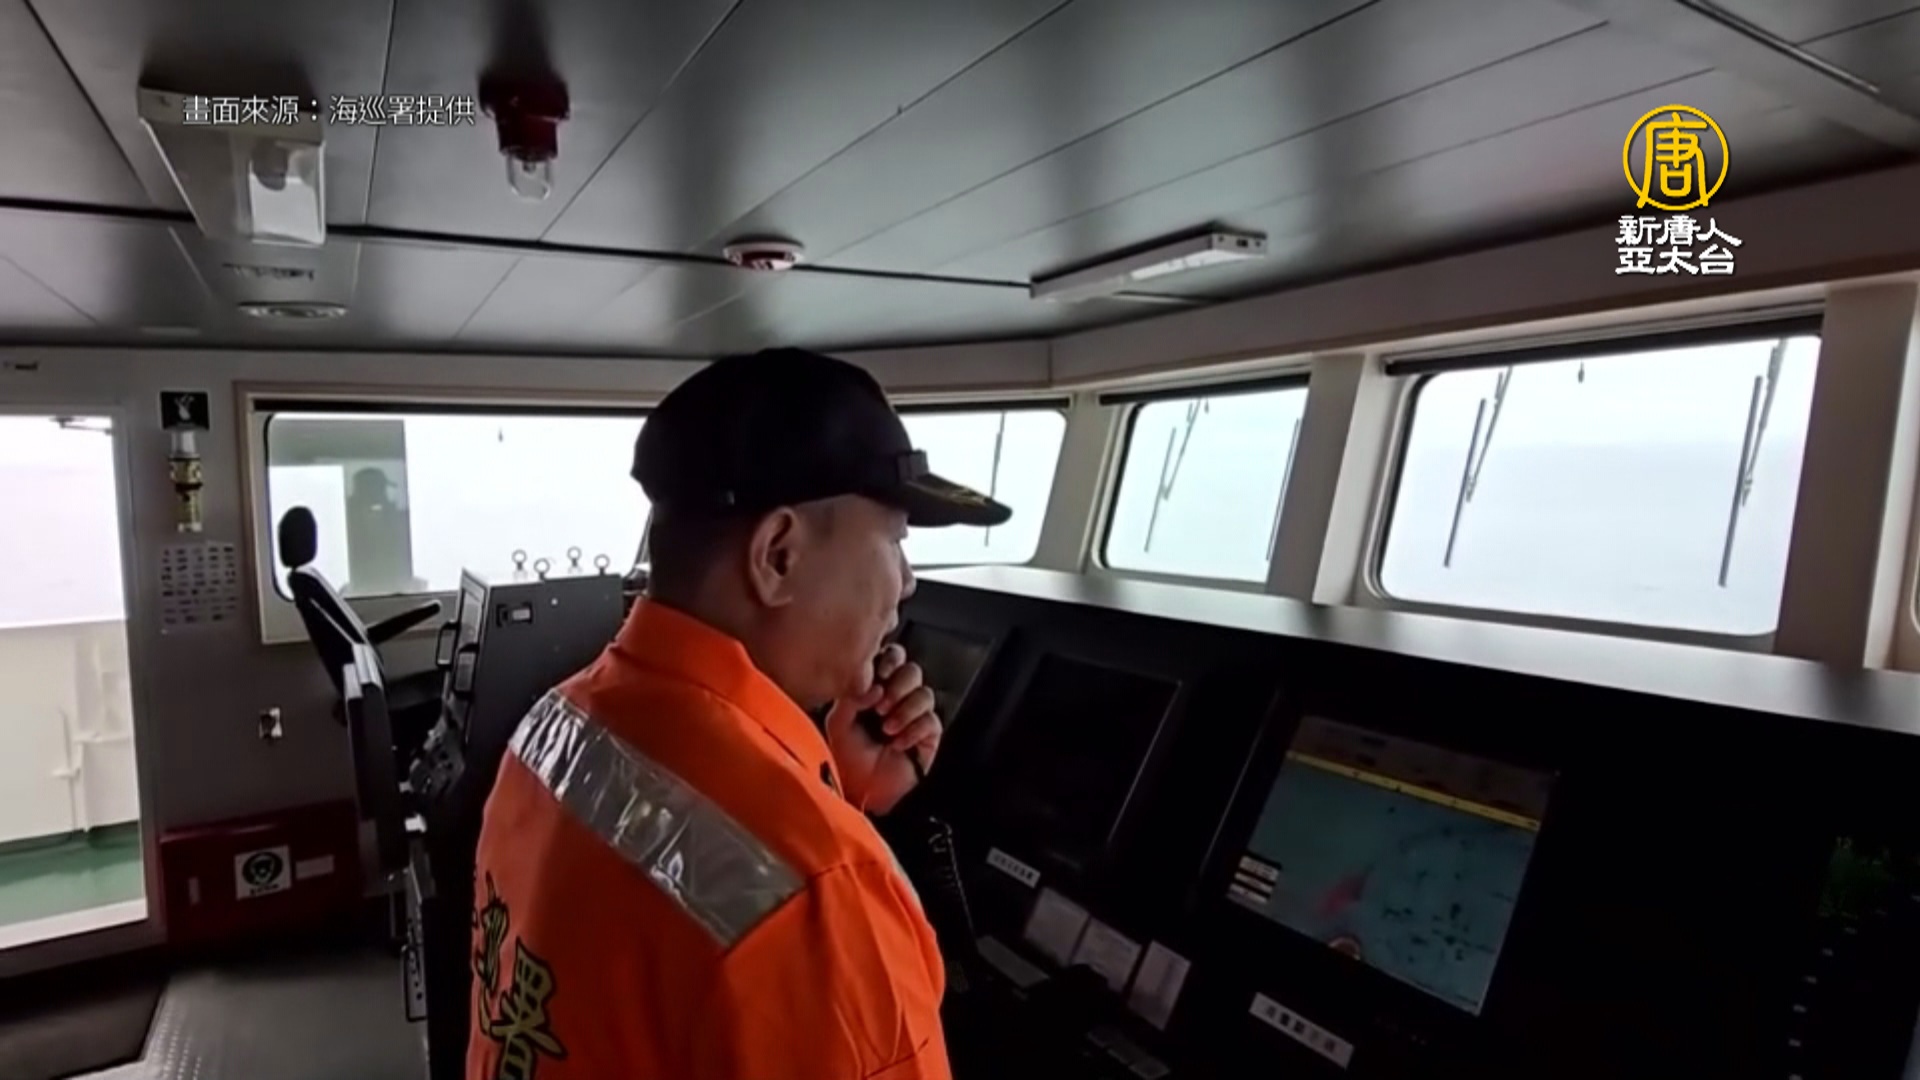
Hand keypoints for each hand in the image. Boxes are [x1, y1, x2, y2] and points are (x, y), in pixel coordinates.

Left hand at [825, 644, 941, 814]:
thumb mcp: (838, 722)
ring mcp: (915, 716)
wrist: (861, 791)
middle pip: (913, 671)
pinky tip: (898, 744)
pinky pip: (931, 721)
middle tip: (880, 706)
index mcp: (877, 687)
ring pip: (925, 694)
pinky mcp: (929, 736)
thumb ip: (852, 696)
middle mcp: (898, 697)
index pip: (893, 658)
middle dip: (898, 685)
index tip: (879, 671)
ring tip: (887, 729)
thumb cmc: (846, 757)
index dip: (890, 658)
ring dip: (905, 710)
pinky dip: (913, 731)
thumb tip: (876, 684)